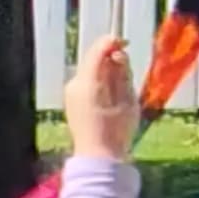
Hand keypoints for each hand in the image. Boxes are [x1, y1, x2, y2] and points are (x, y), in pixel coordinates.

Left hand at [63, 38, 139, 160]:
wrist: (98, 156)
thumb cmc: (118, 130)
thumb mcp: (128, 99)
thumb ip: (122, 73)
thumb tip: (118, 54)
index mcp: (91, 82)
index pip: (98, 51)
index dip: (111, 42)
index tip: (124, 41)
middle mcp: (76, 83)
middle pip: (93, 58)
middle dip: (109, 57)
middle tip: (125, 67)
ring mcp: (71, 92)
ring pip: (89, 69)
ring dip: (104, 70)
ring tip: (119, 87)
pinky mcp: (71, 99)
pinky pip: (86, 81)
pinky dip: (98, 80)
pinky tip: (109, 96)